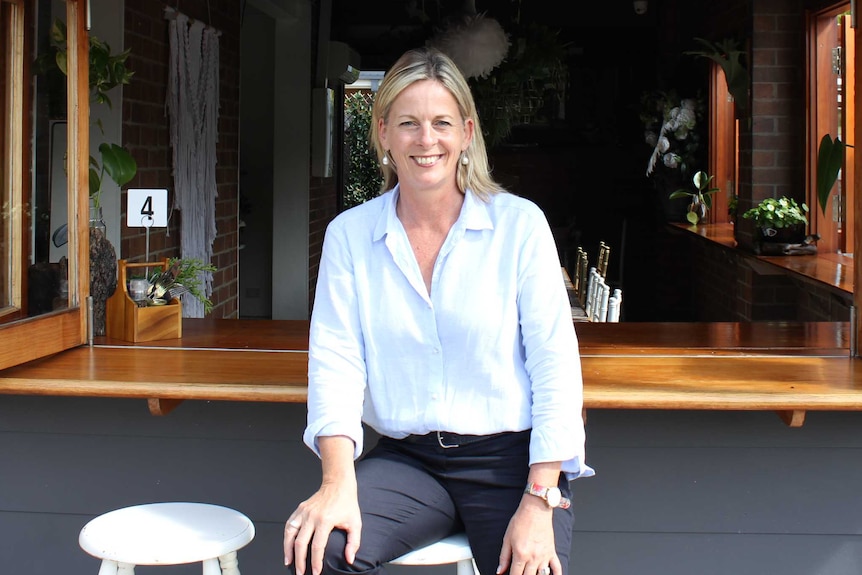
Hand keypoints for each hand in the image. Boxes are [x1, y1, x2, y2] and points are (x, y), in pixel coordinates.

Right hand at [284, 436, 360, 574]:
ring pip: (290, 534)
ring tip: (289, 562)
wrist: (338, 484)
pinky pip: (289, 525)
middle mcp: (312, 516)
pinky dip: (286, 537)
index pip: (317, 546)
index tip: (316, 572)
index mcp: (325, 520)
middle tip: (300, 573)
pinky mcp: (300, 509)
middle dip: (299, 561)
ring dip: (288, 550)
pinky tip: (287, 546)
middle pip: (300, 543)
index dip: (315, 562)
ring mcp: (304, 512)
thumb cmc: (347, 503)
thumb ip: (353, 543)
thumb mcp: (355, 523)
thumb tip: (349, 559)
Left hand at [496, 496, 559, 574]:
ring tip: (531, 574)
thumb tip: (499, 571)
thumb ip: (503, 557)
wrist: (535, 509)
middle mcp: (533, 557)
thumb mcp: (507, 538)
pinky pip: (557, 568)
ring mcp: (544, 556)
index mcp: (520, 554)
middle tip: (520, 574)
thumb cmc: (521, 520)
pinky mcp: (552, 552)